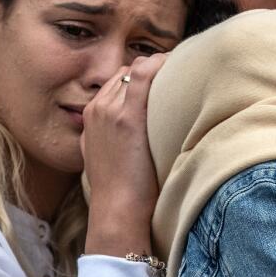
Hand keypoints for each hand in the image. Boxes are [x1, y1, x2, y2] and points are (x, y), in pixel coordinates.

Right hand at [79, 54, 167, 256]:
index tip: (165, 78)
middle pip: (126, 72)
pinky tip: (181, 67)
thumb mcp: (104, 158)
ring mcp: (110, 111)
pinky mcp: (127, 117)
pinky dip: (162, 65)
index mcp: (90, 117)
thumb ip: (111, 138)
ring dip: (160, 67)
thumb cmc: (120, 192)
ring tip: (185, 70)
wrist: (117, 211)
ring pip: (136, 69)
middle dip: (152, 69)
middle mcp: (97, 109)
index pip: (117, 81)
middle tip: (180, 73)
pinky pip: (144, 74)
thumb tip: (135, 132)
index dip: (142, 76)